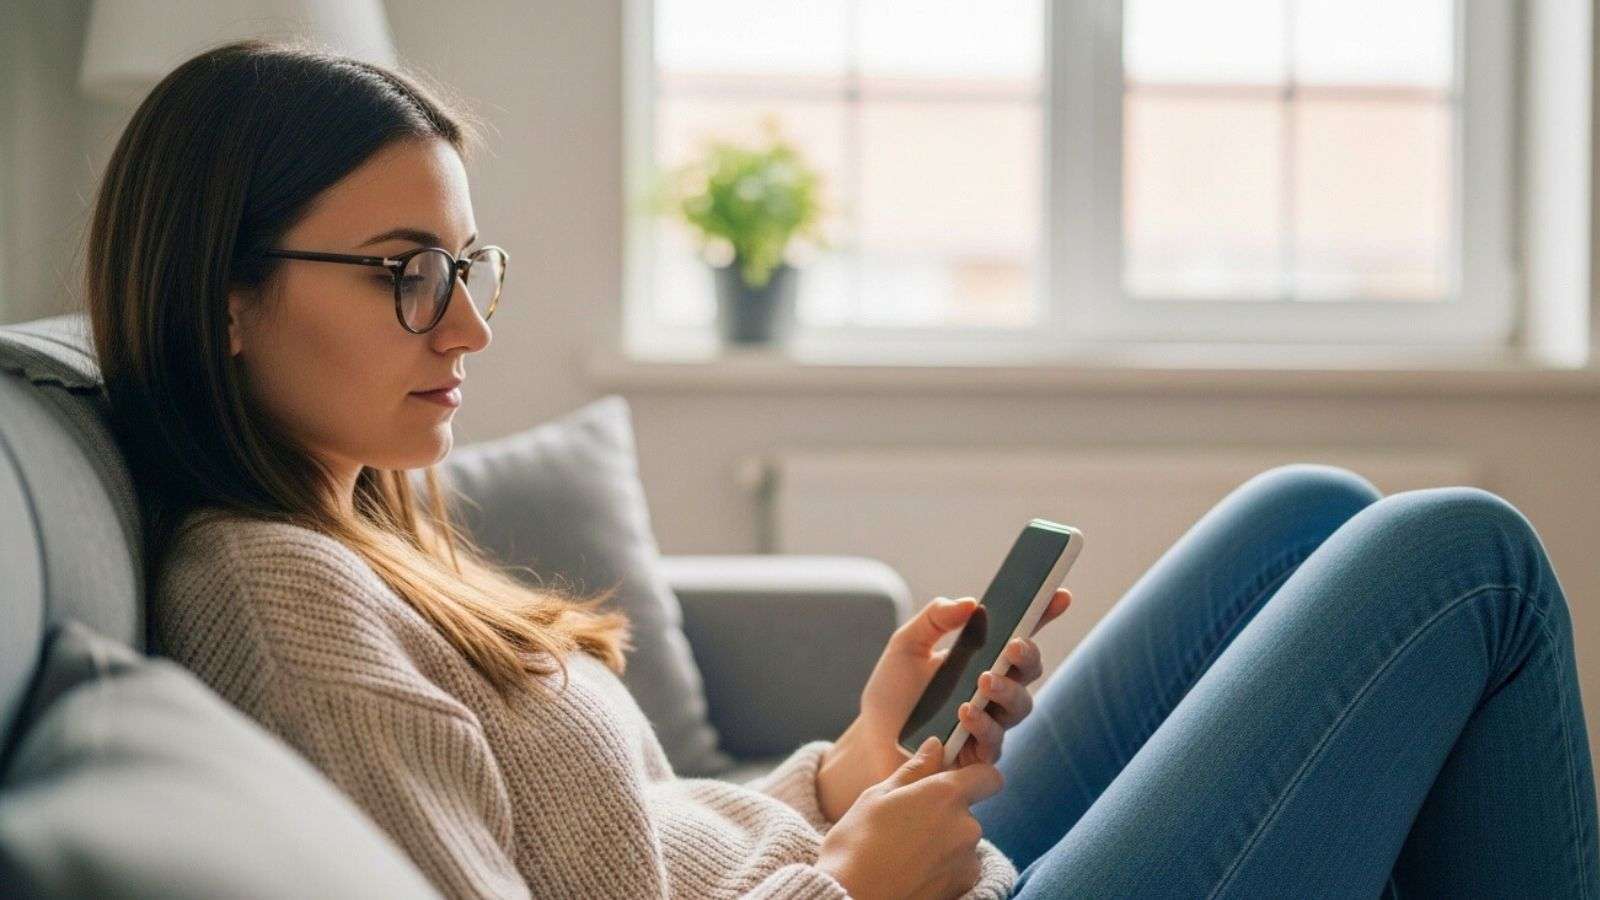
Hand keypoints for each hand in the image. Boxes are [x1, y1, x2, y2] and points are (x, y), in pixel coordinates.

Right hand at [816, 735, 1001, 899]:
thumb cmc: (856, 845)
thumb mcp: (877, 796)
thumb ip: (915, 770)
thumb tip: (936, 745)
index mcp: (945, 795)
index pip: (988, 776)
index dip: (974, 777)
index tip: (953, 782)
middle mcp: (966, 826)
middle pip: (968, 812)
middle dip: (945, 815)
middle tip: (906, 826)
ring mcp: (967, 861)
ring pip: (962, 842)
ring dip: (943, 843)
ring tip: (904, 854)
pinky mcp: (964, 887)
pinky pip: (959, 869)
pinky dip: (943, 869)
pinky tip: (912, 873)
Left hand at [817, 587, 1070, 820]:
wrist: (869, 741)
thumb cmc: (893, 693)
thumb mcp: (906, 645)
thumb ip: (935, 618)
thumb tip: (971, 603)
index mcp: (983, 658)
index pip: (1020, 633)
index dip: (1044, 614)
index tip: (1059, 595)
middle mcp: (994, 691)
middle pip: (1029, 671)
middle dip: (1027, 656)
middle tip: (1013, 646)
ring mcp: (991, 723)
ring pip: (1019, 707)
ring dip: (1007, 691)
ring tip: (984, 681)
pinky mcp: (979, 757)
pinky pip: (993, 743)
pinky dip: (982, 725)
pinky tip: (965, 713)